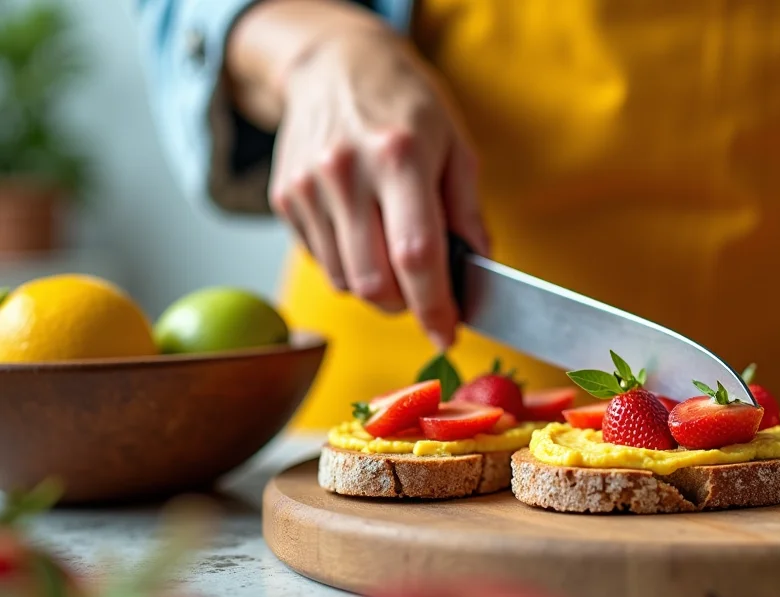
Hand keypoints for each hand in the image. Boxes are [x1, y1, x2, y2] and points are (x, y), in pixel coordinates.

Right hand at [268, 28, 487, 349]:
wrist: (334, 64)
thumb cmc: (405, 105)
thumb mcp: (455, 146)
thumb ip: (467, 212)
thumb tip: (479, 269)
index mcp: (398, 157)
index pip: (416, 256)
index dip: (435, 306)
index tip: (448, 332)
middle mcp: (346, 173)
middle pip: (374, 282)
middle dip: (407, 306)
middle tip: (425, 296)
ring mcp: (307, 187)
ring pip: (345, 282)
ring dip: (378, 288)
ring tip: (394, 250)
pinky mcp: (283, 198)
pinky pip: (322, 262)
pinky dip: (350, 266)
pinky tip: (363, 231)